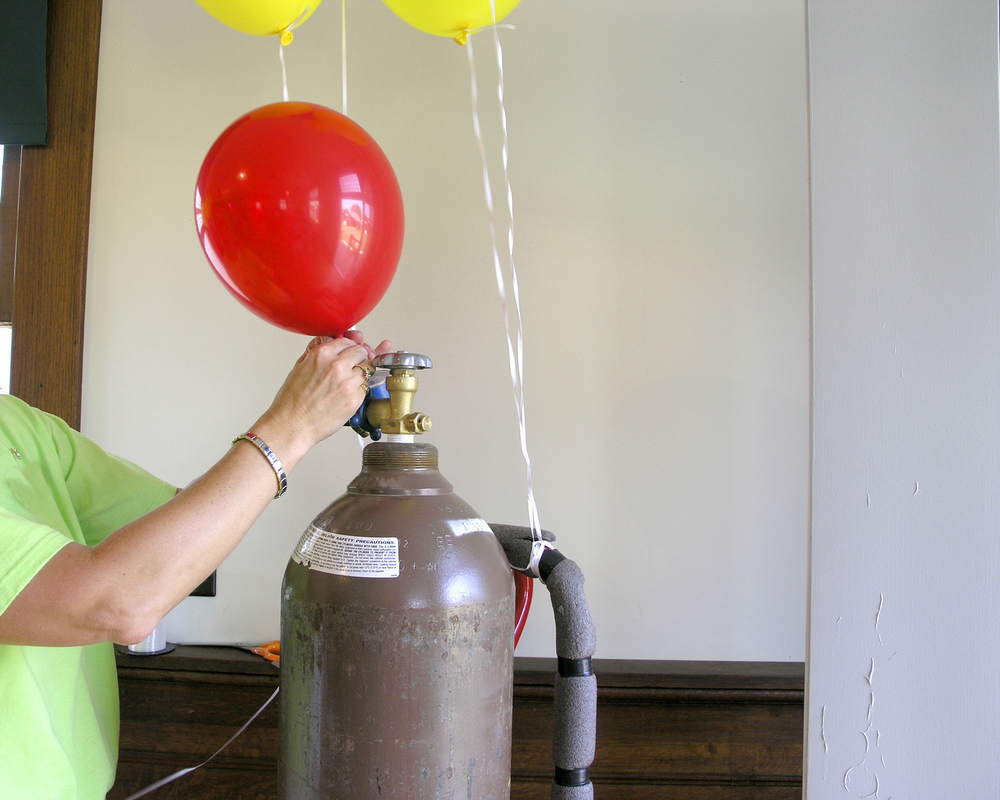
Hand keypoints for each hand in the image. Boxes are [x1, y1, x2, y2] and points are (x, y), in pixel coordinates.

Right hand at [259, 331, 392, 454]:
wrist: (292, 425)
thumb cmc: (292, 400)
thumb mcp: (300, 366)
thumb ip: (317, 351)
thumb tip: (330, 341)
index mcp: (322, 354)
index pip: (347, 341)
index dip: (349, 346)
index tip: (349, 351)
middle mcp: (337, 366)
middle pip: (361, 352)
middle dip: (359, 357)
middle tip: (354, 364)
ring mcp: (348, 382)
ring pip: (366, 370)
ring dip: (360, 374)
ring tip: (346, 383)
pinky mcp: (355, 399)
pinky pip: (365, 388)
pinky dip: (359, 389)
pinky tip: (346, 395)